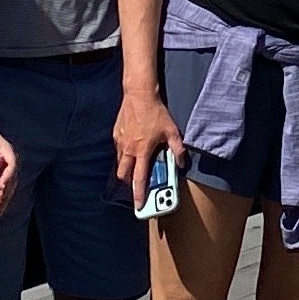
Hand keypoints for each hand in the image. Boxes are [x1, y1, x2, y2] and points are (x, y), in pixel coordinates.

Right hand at [114, 89, 184, 205]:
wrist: (139, 94)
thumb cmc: (155, 112)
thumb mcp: (172, 131)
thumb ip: (178, 149)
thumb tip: (182, 163)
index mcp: (142, 151)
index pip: (139, 178)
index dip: (139, 194)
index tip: (139, 205)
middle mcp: (128, 149)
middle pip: (123, 175)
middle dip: (128, 183)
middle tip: (136, 185)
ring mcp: (120, 142)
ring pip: (119, 163)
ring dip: (126, 168)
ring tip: (136, 167)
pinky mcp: (116, 134)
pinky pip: (118, 150)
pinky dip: (124, 154)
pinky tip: (132, 149)